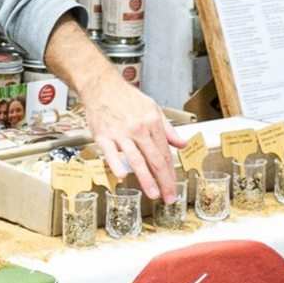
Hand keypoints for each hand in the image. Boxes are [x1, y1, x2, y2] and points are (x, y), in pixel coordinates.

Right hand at [80, 69, 185, 202]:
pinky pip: (111, 153)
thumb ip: (167, 128)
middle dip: (163, 181)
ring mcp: (120, 133)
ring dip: (146, 179)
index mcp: (152, 122)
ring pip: (136, 160)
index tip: (173, 185)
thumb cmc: (125, 96)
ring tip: (153, 194)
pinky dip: (117, 165)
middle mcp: (138, 129)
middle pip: (154, 160)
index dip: (170, 172)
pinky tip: (122, 176)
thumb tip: (182, 144)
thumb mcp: (152, 108)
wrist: (101, 85)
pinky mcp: (103, 135)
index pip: (164, 153)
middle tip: (168, 197)